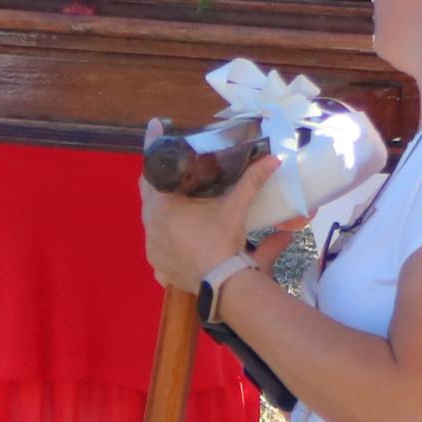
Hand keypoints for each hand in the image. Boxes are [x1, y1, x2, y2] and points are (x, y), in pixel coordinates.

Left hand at [135, 158, 268, 290]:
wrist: (223, 286)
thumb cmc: (223, 242)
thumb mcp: (237, 208)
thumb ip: (252, 180)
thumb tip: (273, 158)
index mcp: (162, 206)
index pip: (150, 172)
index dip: (156, 153)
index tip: (159, 135)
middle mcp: (150, 225)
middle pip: (148, 195)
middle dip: (161, 182)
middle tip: (177, 173)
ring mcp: (151, 247)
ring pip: (151, 220)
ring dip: (163, 210)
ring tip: (180, 203)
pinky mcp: (157, 265)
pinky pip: (157, 245)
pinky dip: (166, 237)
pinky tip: (179, 234)